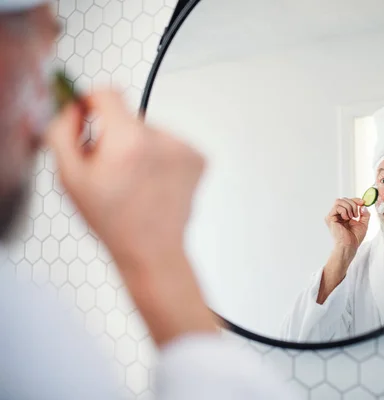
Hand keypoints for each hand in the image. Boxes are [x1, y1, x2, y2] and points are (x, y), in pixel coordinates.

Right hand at [47, 90, 216, 344]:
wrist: (153, 250)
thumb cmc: (114, 221)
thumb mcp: (71, 178)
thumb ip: (64, 132)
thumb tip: (74, 106)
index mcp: (129, 141)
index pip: (108, 93)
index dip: (92, 103)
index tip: (89, 115)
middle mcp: (163, 140)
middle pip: (129, 118)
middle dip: (117, 137)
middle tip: (114, 172)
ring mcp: (186, 149)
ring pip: (152, 132)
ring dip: (142, 149)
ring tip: (137, 183)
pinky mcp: (200, 158)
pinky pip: (172, 145)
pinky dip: (162, 159)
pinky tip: (155, 184)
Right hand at [325, 197, 370, 252]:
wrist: (349, 245)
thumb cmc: (354, 238)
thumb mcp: (364, 223)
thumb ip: (365, 214)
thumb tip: (363, 205)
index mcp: (344, 215)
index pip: (347, 201)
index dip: (355, 200)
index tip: (362, 202)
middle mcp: (337, 214)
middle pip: (343, 199)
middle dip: (353, 204)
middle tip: (356, 214)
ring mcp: (333, 216)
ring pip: (339, 201)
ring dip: (348, 207)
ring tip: (351, 217)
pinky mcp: (329, 218)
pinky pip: (337, 207)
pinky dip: (344, 211)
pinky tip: (346, 219)